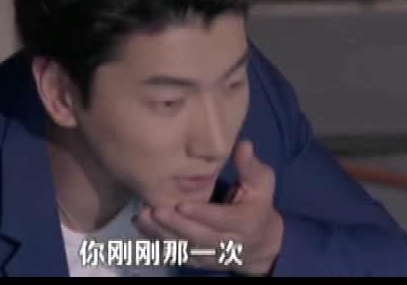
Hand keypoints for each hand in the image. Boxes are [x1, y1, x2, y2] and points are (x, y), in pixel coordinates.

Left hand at [134, 140, 283, 274]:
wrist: (261, 244)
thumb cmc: (258, 205)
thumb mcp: (262, 184)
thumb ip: (250, 166)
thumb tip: (243, 144)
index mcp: (246, 223)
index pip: (223, 220)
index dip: (203, 214)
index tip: (182, 204)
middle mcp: (229, 244)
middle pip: (200, 237)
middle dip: (177, 225)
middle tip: (157, 210)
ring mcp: (212, 256)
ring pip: (186, 249)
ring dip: (163, 235)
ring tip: (144, 218)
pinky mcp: (199, 262)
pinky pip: (178, 256)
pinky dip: (159, 245)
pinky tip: (144, 228)